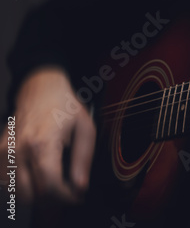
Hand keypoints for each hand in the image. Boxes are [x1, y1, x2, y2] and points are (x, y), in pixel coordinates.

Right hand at [0, 67, 95, 205]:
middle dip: (53, 197)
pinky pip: (7, 181)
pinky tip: (36, 173)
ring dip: (36, 192)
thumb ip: (83, 160)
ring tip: (52, 180)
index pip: (49, 185)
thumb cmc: (65, 107)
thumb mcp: (85, 129)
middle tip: (66, 189)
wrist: (41, 89)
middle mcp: (20, 149)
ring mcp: (6, 151)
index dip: (65, 197)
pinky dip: (21, 183)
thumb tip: (80, 185)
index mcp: (43, 143)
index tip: (76, 196)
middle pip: (32, 193)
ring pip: (17, 191)